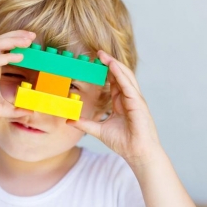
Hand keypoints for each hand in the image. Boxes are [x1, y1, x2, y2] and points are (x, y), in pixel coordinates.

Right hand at [0, 30, 34, 125]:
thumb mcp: (1, 109)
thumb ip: (15, 109)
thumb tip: (30, 112)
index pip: (6, 49)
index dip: (18, 43)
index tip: (32, 42)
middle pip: (3, 41)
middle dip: (18, 36)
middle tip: (33, 36)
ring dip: (14, 40)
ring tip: (27, 40)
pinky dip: (8, 56)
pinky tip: (20, 56)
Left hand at [67, 50, 162, 165]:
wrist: (136, 153)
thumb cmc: (123, 143)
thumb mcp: (98, 130)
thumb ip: (85, 124)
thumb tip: (69, 120)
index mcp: (121, 103)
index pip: (114, 82)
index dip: (106, 71)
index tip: (96, 62)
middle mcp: (129, 99)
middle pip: (120, 75)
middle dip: (110, 63)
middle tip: (98, 53)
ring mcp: (135, 100)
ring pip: (125, 76)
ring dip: (115, 64)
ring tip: (104, 55)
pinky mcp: (138, 103)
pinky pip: (128, 85)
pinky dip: (120, 74)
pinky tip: (113, 66)